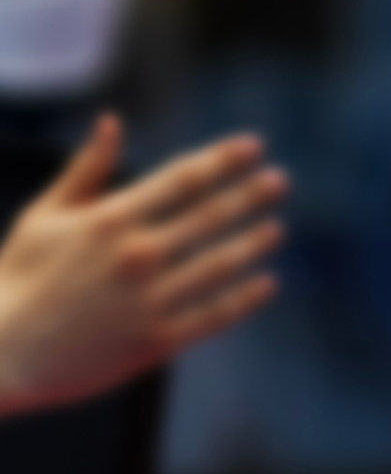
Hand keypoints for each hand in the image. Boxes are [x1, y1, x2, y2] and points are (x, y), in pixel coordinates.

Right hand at [0, 116, 285, 413]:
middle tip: (280, 181)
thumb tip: (113, 121)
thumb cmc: (20, 277)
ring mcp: (150, 300)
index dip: (223, 160)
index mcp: (109, 219)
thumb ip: (87, 170)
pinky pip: (215, 315)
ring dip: (254, 242)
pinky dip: (246, 297)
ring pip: (221, 265)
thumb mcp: (45, 216)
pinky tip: (267, 282)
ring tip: (277, 228)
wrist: (6, 352)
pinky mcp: (157, 342)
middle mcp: (136, 256)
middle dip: (250, 195)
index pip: (182, 179)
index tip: (254, 147)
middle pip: (210, 216)